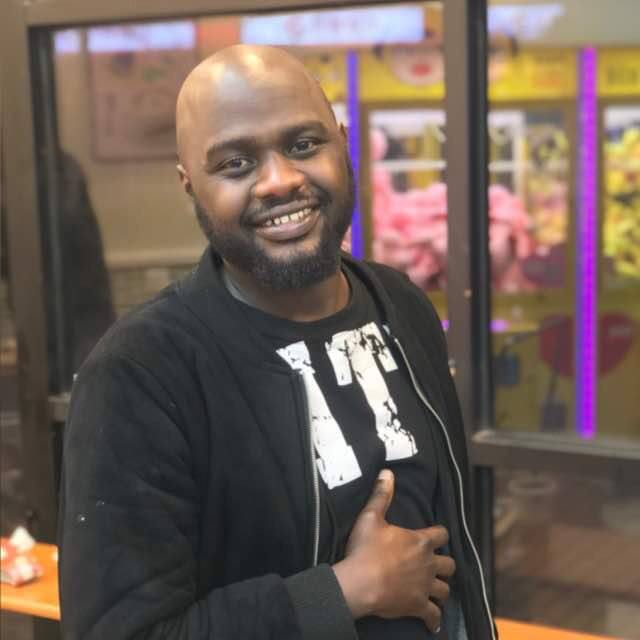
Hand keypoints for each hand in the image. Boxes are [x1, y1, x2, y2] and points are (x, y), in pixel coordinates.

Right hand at [333, 469, 454, 632]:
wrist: (359, 583)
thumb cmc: (365, 549)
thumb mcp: (370, 517)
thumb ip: (381, 495)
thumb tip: (388, 473)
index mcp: (420, 541)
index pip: (442, 534)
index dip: (439, 534)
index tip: (435, 536)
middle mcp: (428, 564)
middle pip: (449, 564)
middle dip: (444, 564)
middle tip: (435, 565)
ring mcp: (424, 587)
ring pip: (445, 590)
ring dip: (441, 589)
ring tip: (434, 590)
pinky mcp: (418, 606)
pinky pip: (433, 616)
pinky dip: (434, 619)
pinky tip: (433, 622)